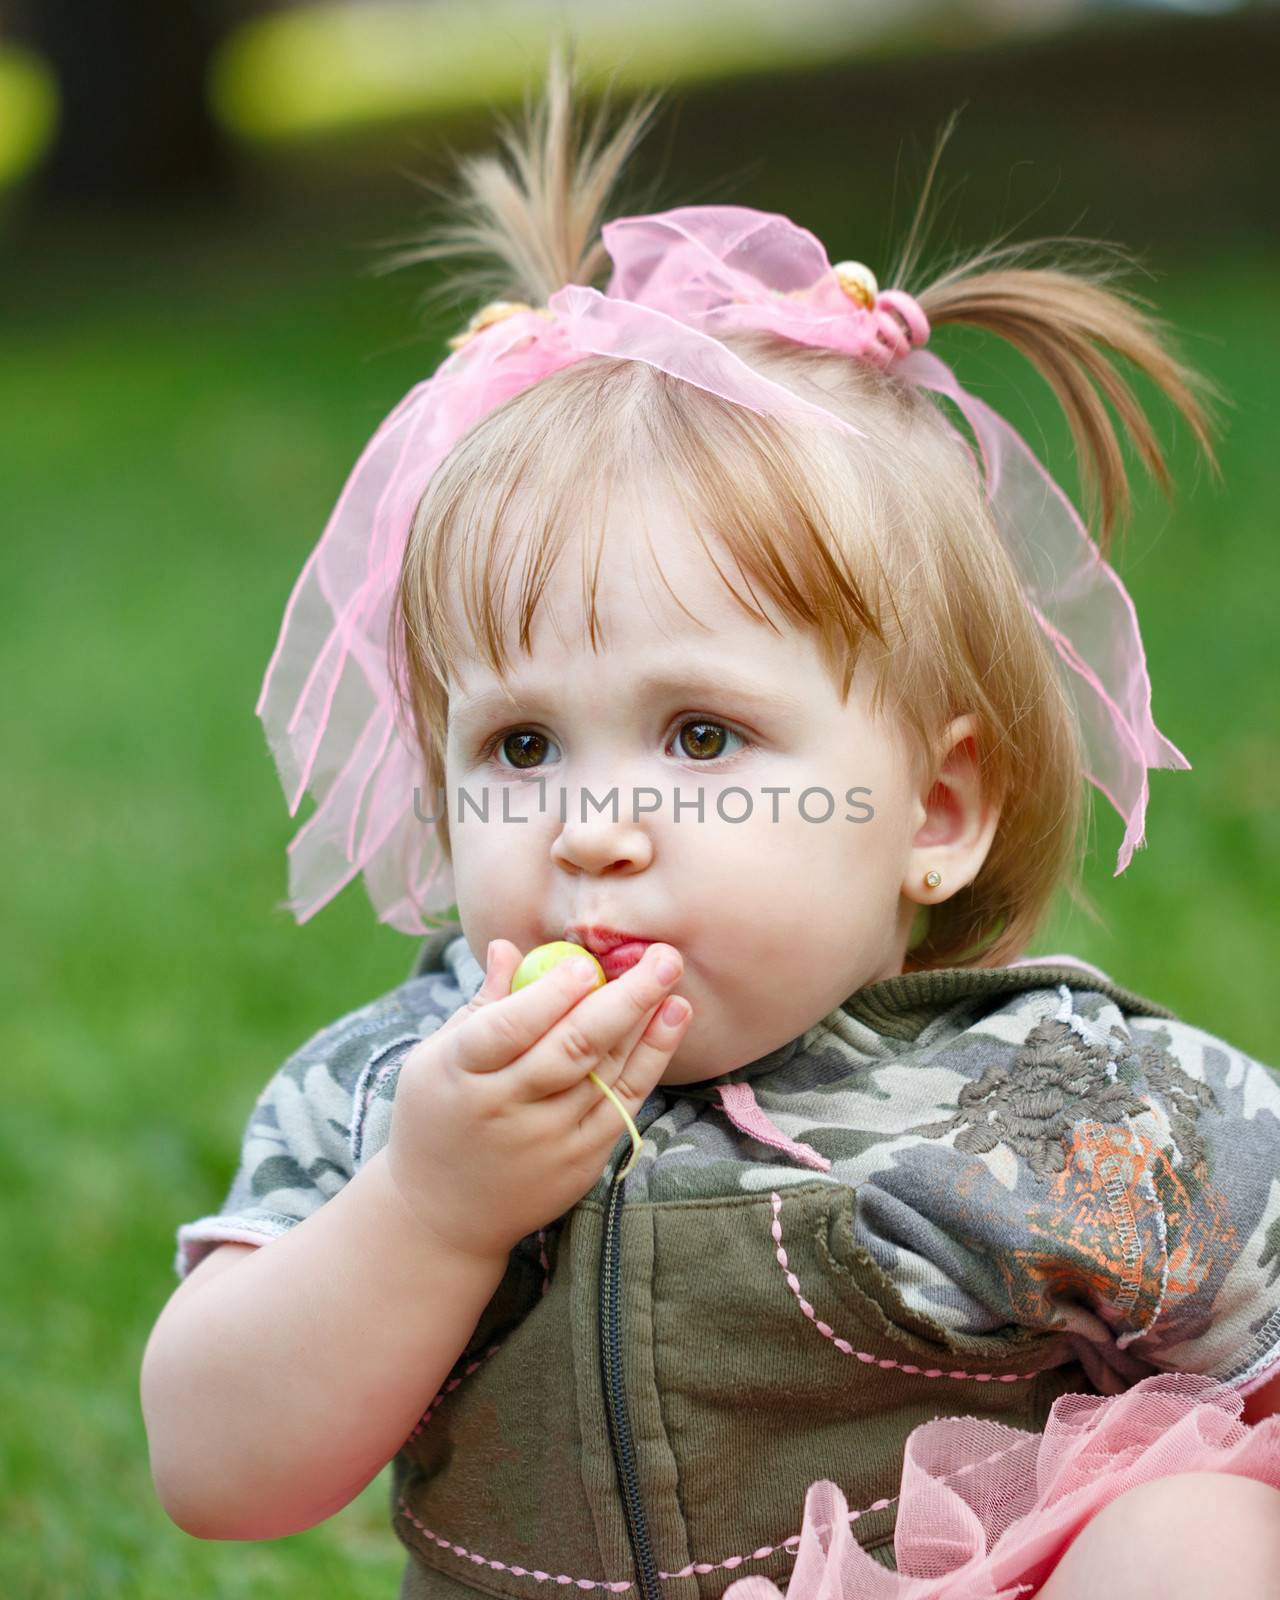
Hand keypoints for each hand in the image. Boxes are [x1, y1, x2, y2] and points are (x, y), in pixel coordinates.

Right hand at [382, 939, 690, 1263]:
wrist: (442, 1216)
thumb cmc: (439, 1115)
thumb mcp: (438, 1057)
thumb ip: (482, 1004)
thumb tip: (508, 946)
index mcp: (460, 1074)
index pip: (508, 1029)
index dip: (549, 996)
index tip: (586, 962)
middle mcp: (504, 1109)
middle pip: (570, 1049)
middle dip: (623, 998)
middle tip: (661, 955)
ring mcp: (546, 1140)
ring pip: (605, 1074)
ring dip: (646, 1023)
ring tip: (671, 974)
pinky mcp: (579, 1162)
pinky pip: (623, 1103)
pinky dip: (651, 1060)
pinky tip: (671, 1020)